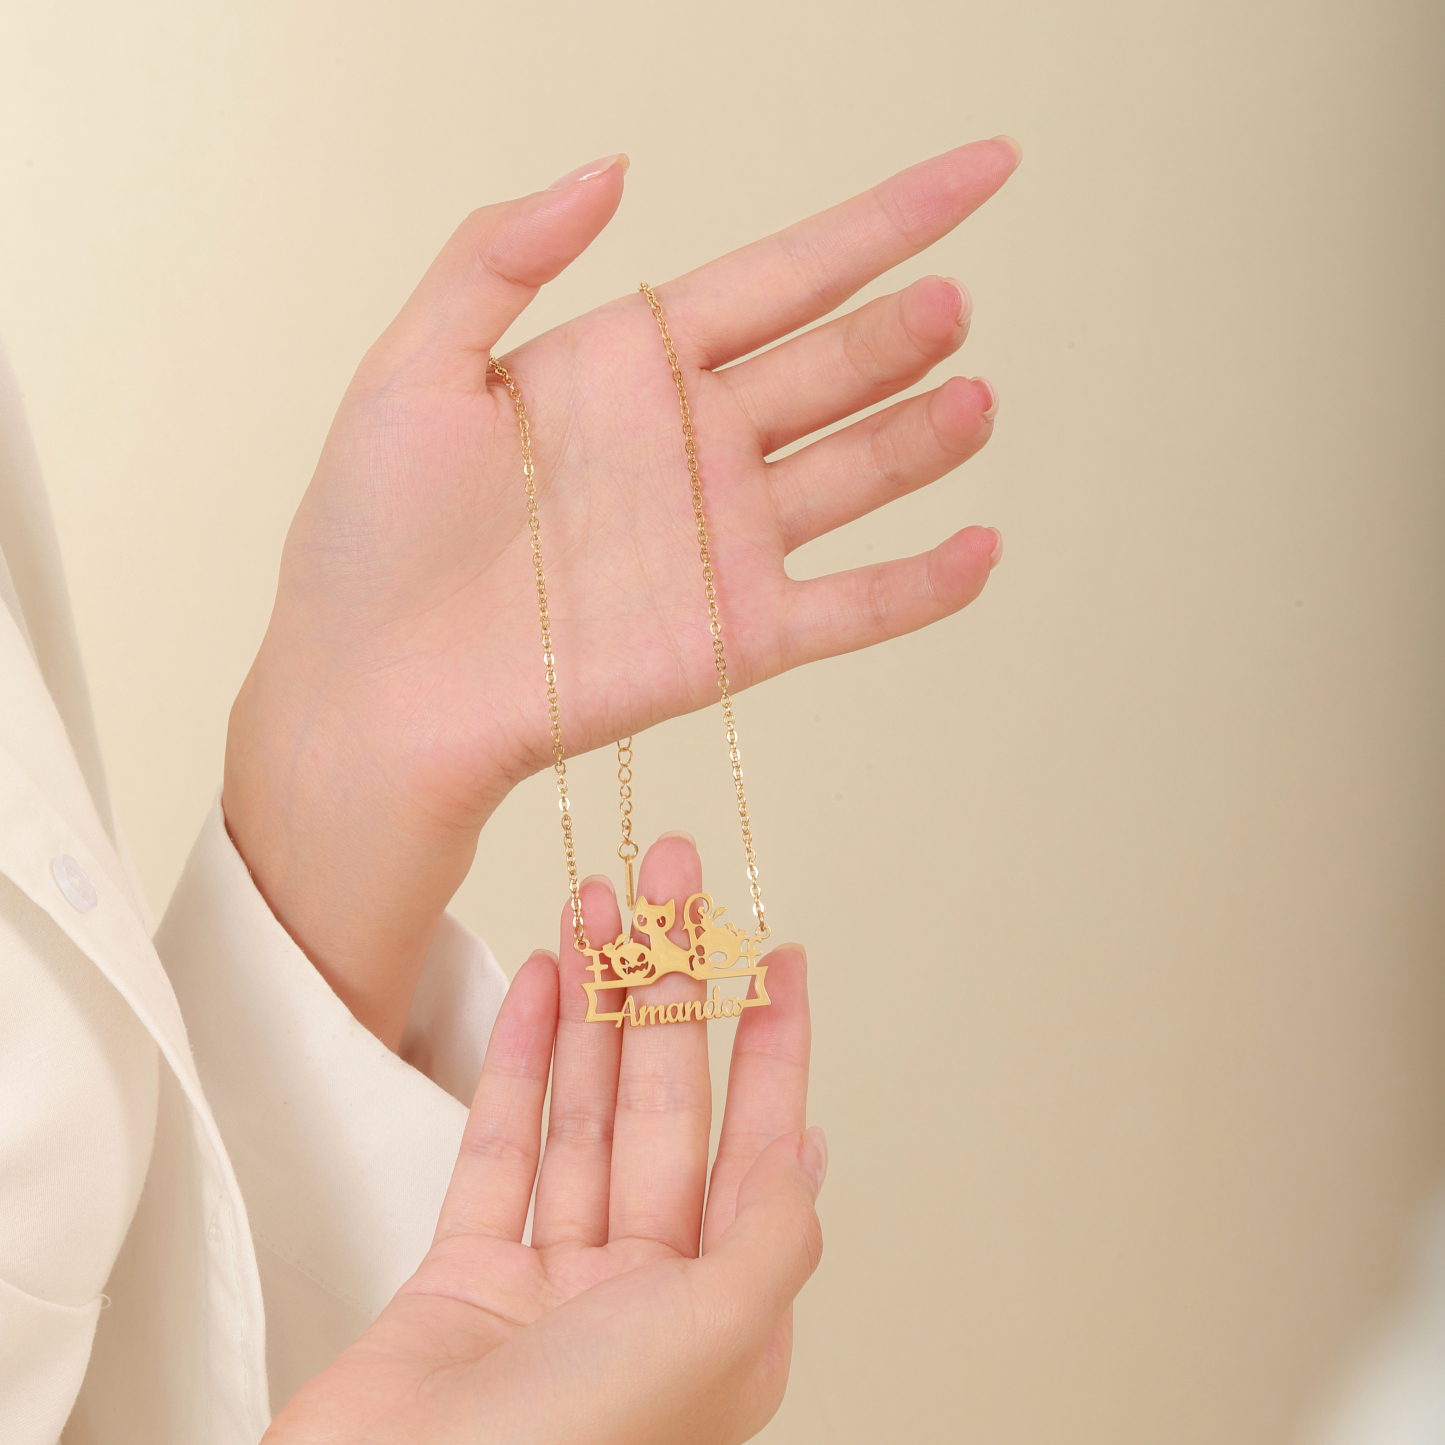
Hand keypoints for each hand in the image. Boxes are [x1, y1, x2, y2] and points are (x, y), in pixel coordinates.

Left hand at [225, 139, 1019, 1043]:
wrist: (373, 695)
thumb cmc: (370, 536)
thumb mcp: (413, 366)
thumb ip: (499, 253)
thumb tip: (610, 166)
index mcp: (634, 366)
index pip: (786, 273)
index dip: (885, 221)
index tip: (979, 172)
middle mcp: (695, 446)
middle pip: (834, 368)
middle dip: (900, 330)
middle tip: (948, 305)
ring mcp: (725, 544)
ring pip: (859, 474)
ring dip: (924, 436)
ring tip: (974, 397)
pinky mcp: (738, 639)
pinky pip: (855, 606)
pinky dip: (923, 585)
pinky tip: (983, 547)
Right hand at [263, 834, 821, 1443]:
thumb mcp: (710, 1339)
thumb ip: (769, 1238)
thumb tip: (809, 1148)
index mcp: (719, 1320)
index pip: (760, 1150)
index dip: (773, 1046)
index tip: (778, 954)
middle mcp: (643, 1297)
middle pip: (664, 1109)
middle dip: (666, 988)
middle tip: (667, 883)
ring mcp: (550, 1285)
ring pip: (581, 1114)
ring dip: (590, 1005)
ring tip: (597, 904)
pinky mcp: (462, 1277)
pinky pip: (500, 1149)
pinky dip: (516, 1063)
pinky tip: (537, 983)